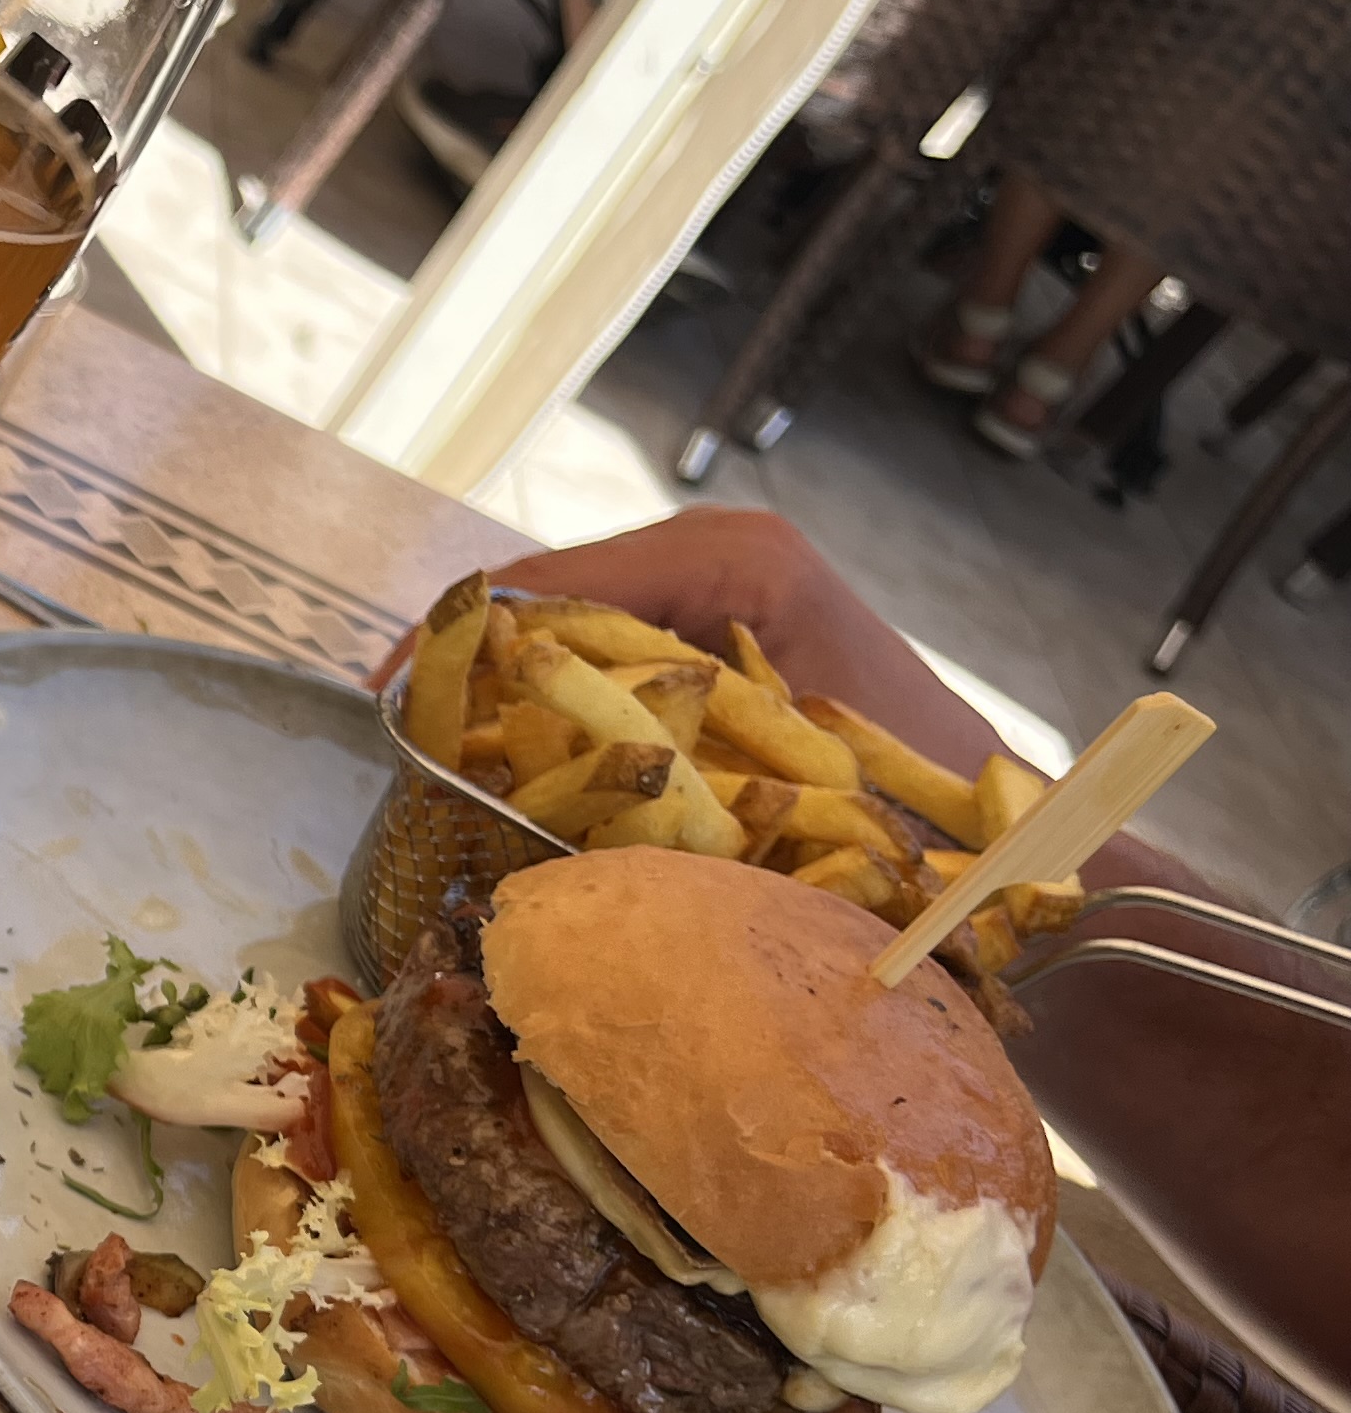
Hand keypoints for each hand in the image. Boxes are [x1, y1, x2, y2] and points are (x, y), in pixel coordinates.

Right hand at [447, 509, 1203, 899]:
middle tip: (406, 753)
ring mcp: (728, 592)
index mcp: (728, 560)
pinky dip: (562, 716)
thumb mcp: (759, 772)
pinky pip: (616, 665)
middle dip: (468, 675)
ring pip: (575, 636)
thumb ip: (631, 761)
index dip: (449, 645)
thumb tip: (492, 798)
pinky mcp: (733, 639)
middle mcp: (721, 554)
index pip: (543, 586)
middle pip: (548, 603)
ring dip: (509, 702)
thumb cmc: (918, 814)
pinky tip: (526, 777)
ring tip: (446, 771)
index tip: (383, 704)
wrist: (1029, 858)